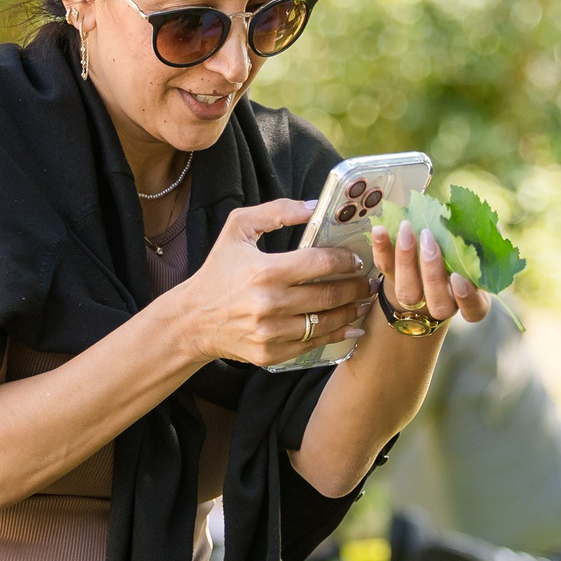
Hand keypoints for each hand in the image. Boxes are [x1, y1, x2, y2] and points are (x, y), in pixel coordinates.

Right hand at [170, 200, 377, 364]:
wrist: (192, 319)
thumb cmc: (218, 271)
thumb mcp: (237, 230)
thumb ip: (274, 212)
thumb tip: (312, 207)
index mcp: (265, 271)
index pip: (320, 264)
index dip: (346, 260)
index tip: (357, 259)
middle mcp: (270, 304)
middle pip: (329, 295)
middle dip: (357, 288)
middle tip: (369, 282)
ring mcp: (271, 332)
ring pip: (325, 323)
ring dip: (351, 312)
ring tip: (363, 302)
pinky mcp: (270, 353)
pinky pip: (313, 345)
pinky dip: (336, 336)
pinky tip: (350, 327)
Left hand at [371, 221, 491, 328]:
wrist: (427, 260)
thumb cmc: (460, 253)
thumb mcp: (475, 249)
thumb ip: (481, 242)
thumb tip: (485, 224)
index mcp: (470, 298)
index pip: (474, 310)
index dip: (467, 298)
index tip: (459, 278)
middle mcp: (443, 303)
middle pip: (437, 302)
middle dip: (432, 271)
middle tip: (429, 239)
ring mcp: (415, 296)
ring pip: (408, 292)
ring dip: (405, 259)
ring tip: (407, 229)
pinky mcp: (392, 280)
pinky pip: (385, 269)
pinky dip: (381, 249)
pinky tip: (379, 229)